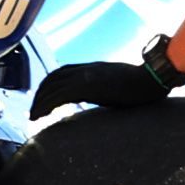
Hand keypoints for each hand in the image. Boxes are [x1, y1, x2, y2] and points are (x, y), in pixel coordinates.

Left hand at [31, 37, 184, 118]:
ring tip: (33, 116)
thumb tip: (107, 96)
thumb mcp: (120, 83)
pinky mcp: (86, 87)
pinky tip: (40, 116)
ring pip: (52, 87)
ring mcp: (85, 77)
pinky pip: (58, 96)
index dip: (50, 85)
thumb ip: (108, 86)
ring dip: (39, 102)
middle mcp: (85, 70)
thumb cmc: (143, 83)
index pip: (62, 72)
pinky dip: (45, 105)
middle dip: (40, 94)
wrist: (151, 79)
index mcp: (93, 68)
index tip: (44, 99)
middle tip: (34, 111)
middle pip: (53, 78)